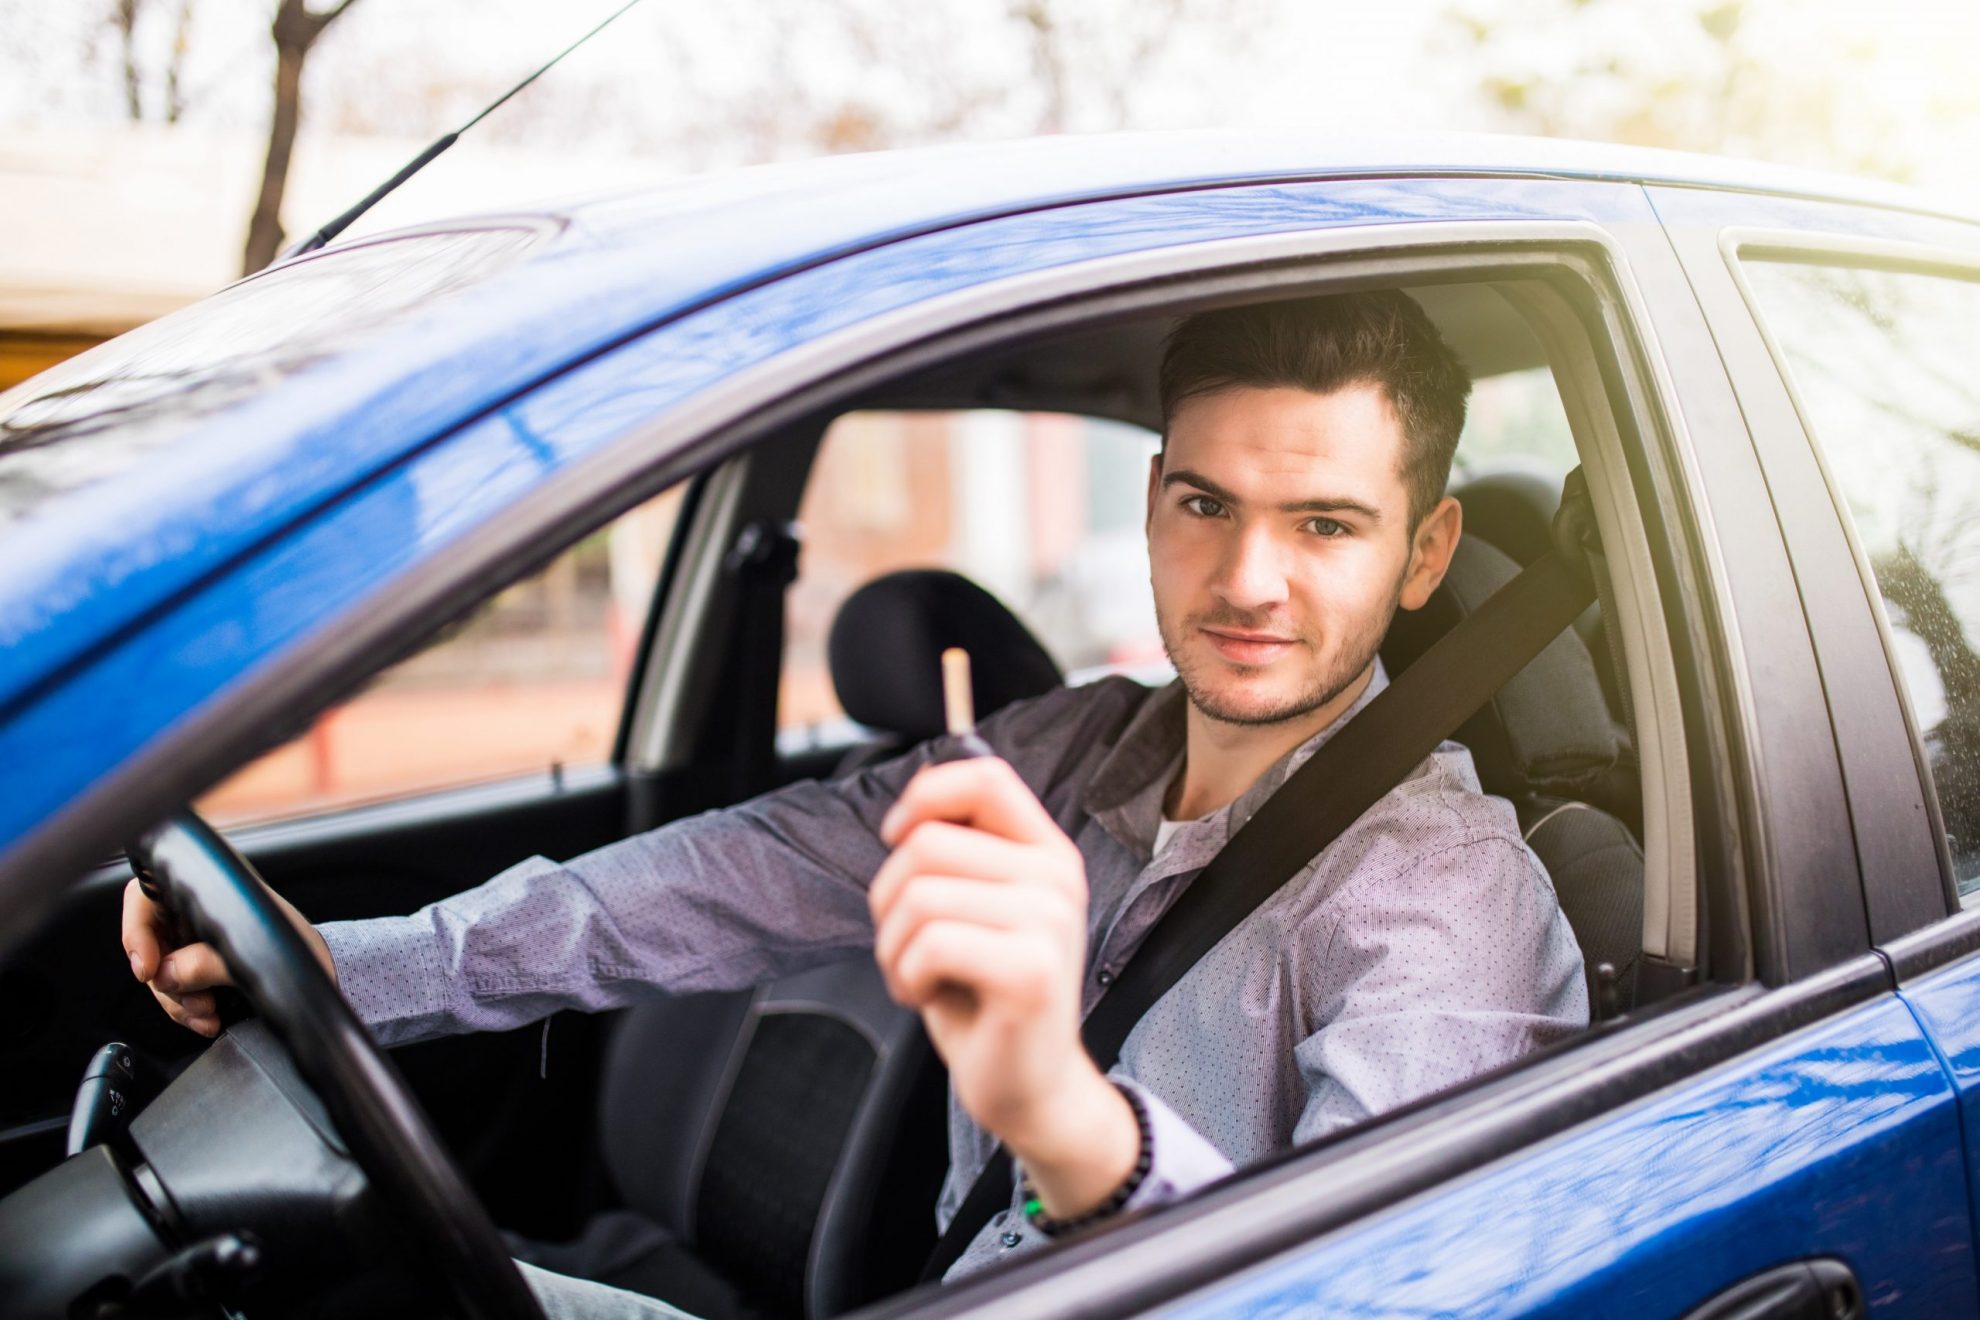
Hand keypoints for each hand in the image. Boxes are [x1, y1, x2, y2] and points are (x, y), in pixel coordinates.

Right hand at [121, 874, 334, 1037]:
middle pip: (147, 944)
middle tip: (196, 1002)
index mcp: (207, 891)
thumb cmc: (300, 947)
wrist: (323, 972)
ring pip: (158, 974)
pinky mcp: (196, 972)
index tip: (148, 967)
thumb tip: (165, 973)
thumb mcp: (259, 953)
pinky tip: (210, 1021)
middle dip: (165, 981)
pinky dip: (187, 1011)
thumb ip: (211, 961)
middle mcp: (193, 914)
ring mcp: (191, 943)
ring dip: (178, 1002)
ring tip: (209, 1014)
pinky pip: (174, 992)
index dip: (137, 930)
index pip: (145, 896)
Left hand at [871, 757, 1137, 1216]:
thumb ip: (959, 856)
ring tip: (921, 975)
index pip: (986, 778)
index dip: (926, 795)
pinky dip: (906, 977)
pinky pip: (930, 944)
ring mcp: (1050, 922)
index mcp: (1047, 853)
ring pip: (918, 896)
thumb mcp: (976, 909)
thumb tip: (908, 815)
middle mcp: (1058, 877)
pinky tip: (929, 998)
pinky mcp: (1031, 970)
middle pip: (928, 843)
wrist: (1030, 1088)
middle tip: (909, 947)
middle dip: (889, 900)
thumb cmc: (986, 996)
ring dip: (893, 947)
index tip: (897, 836)